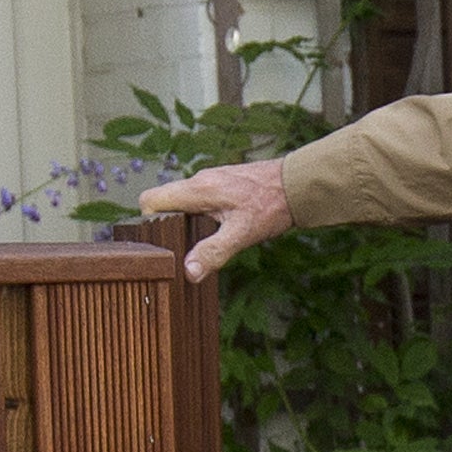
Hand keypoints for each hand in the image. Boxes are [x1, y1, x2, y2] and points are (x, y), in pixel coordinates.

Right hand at [138, 158, 293, 281]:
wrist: (301, 184)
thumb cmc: (273, 204)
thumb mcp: (242, 233)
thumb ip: (213, 252)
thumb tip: (188, 272)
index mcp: (197, 189)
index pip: (151, 200)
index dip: (149, 222)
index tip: (165, 241)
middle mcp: (201, 180)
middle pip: (166, 202)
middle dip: (170, 224)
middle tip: (185, 246)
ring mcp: (214, 180)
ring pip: (185, 201)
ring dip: (189, 220)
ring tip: (205, 240)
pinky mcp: (226, 183)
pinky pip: (202, 199)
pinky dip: (204, 214)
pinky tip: (221, 228)